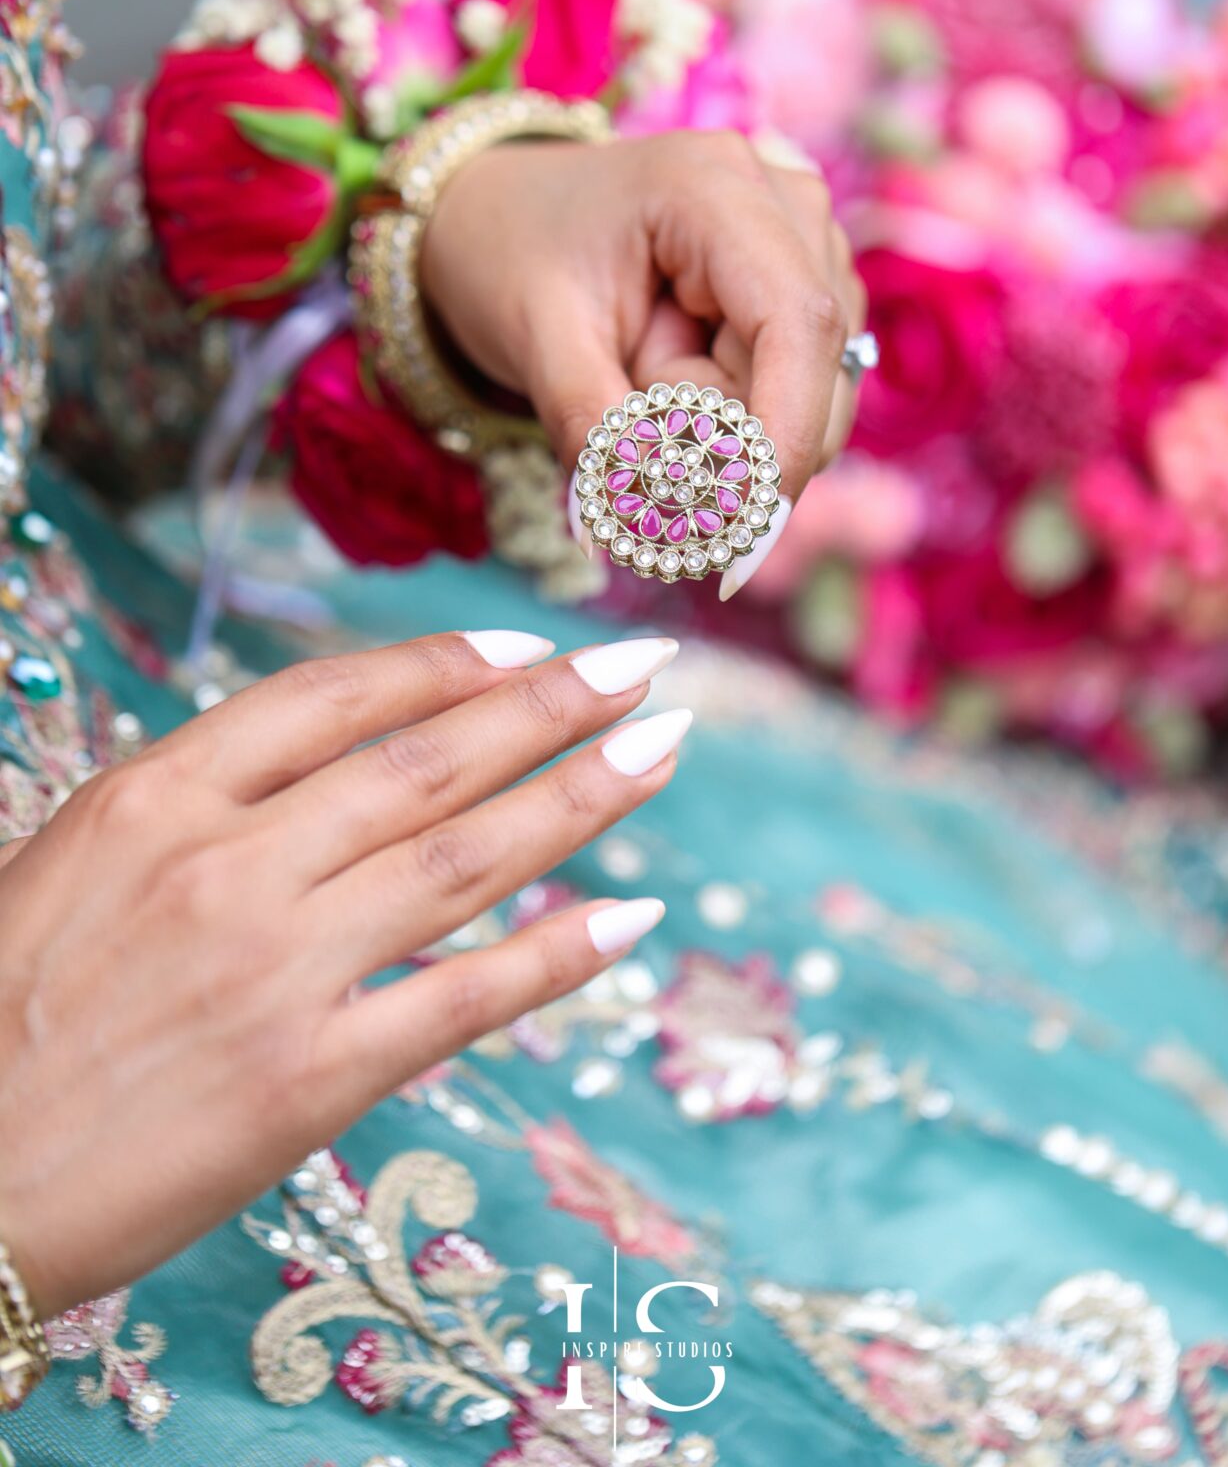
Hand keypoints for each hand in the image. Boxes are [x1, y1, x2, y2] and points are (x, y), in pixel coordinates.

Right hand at [0, 629, 686, 1316]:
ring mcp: (274, 971)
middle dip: (550, 705)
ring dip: (581, 797)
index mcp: (156, 797)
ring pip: (464, 858)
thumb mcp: (73, 864)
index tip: (529, 647)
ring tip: (661, 751)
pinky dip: (557, 955)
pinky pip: (463, 998)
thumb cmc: (0, 1014)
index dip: (448, 666)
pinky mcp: (308, 1081)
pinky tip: (629, 915)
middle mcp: (226, 866)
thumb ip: (196, 806)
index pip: (335, 698)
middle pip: (425, 762)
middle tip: (642, 669)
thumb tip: (323, 766)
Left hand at [421, 131, 865, 510]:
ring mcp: (806, 236)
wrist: (504, 217)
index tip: (749, 523)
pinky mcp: (807, 278)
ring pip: (816, 384)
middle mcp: (783, 198)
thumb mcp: (533, 338)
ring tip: (640, 360)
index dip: (790, 430)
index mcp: (714, 185)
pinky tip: (673, 361)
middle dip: (740, 430)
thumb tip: (635, 524)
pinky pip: (802, 382)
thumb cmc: (514, 257)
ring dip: (730, 415)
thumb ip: (591, 424)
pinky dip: (738, 405)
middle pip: (817, 362)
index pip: (798, 320)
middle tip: (634, 410)